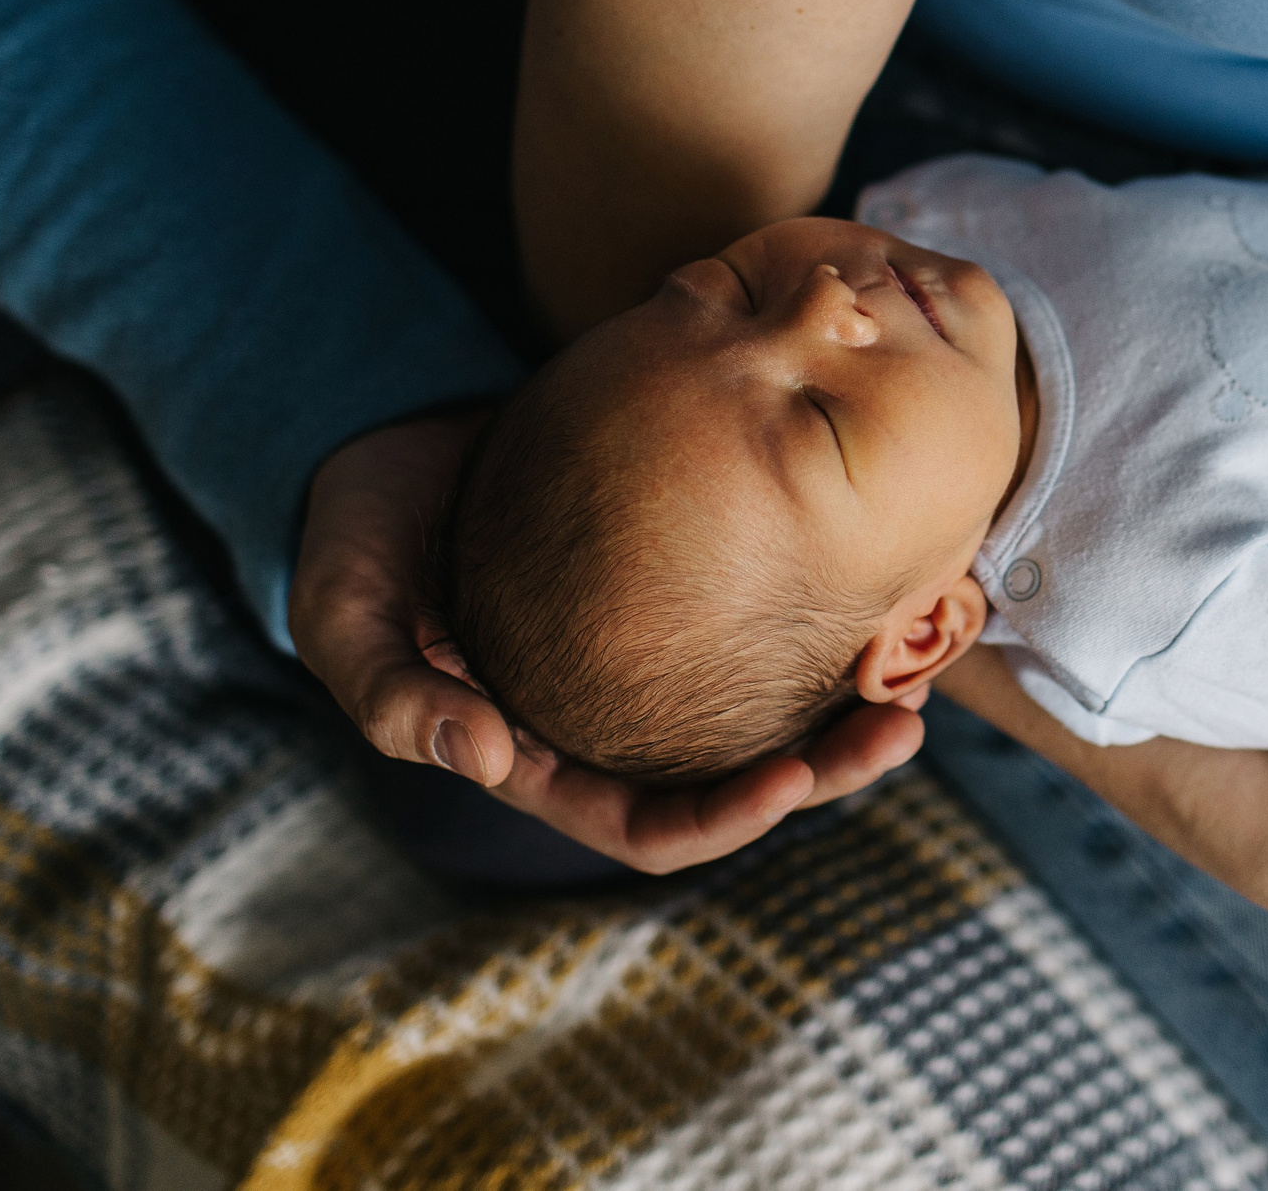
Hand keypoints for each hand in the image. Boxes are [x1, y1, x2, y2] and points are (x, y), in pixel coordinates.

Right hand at [289, 410, 926, 871]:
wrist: (383, 440)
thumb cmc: (355, 542)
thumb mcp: (347, 616)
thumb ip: (394, 693)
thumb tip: (485, 756)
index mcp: (544, 757)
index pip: (649, 827)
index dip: (725, 820)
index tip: (793, 782)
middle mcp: (610, 719)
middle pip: (737, 778)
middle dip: (825, 770)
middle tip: (902, 729)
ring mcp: (650, 653)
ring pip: (767, 707)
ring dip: (845, 705)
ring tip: (920, 673)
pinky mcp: (679, 583)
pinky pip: (763, 620)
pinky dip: (824, 618)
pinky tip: (883, 585)